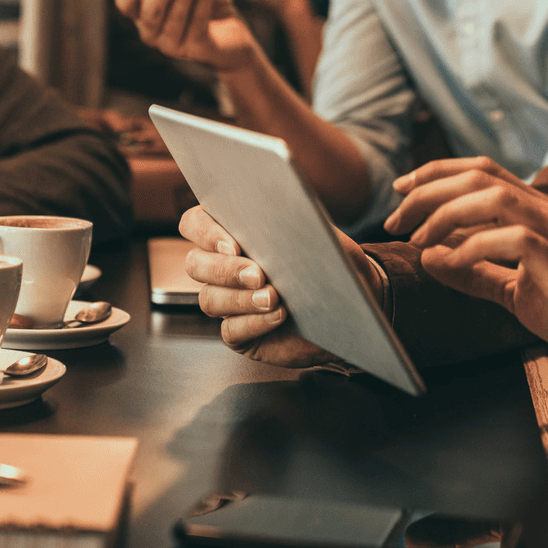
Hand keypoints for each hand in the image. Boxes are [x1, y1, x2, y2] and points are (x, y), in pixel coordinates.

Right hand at [116, 0, 256, 72]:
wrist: (230, 29)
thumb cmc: (203, 1)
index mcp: (142, 11)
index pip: (125, 2)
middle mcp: (151, 31)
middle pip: (150, 9)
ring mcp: (172, 44)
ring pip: (174, 16)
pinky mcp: (196, 50)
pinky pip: (197, 25)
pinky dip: (202, 1)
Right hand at [176, 206, 383, 369]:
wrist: (352, 313)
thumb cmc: (336, 270)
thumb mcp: (328, 240)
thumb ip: (305, 224)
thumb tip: (285, 214)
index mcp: (235, 233)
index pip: (196, 223)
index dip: (205, 232)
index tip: (233, 245)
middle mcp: (224, 267)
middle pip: (195, 263)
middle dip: (224, 269)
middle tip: (257, 274)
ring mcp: (229, 302)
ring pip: (210, 299)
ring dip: (240, 299)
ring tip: (274, 298)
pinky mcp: (240, 333)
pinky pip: (230, 331)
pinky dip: (252, 323)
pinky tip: (277, 317)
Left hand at [391, 158, 547, 385]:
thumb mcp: (514, 290)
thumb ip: (474, 272)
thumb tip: (429, 257)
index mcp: (535, 212)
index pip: (481, 171)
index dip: (437, 173)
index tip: (401, 190)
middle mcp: (545, 212)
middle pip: (480, 176)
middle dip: (429, 191)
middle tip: (395, 218)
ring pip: (495, 197)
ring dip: (447, 213)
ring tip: (418, 239)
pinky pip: (513, 239)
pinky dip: (475, 247)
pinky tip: (452, 263)